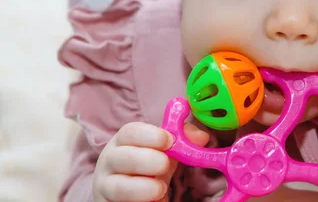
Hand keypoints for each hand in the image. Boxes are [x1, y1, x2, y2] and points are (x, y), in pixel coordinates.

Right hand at [93, 122, 208, 201]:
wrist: (134, 195)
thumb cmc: (149, 166)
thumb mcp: (166, 151)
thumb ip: (184, 140)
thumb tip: (202, 136)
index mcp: (124, 141)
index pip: (129, 132)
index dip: (149, 135)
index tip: (168, 140)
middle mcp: (110, 161)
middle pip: (121, 157)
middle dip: (146, 160)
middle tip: (165, 165)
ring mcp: (106, 186)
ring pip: (118, 187)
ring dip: (142, 188)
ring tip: (160, 189)